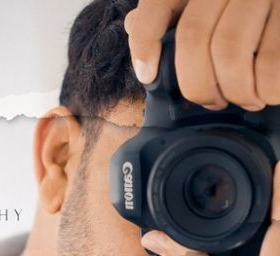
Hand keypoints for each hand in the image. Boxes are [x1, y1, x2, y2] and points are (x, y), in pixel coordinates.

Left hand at [125, 0, 279, 110]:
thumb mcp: (200, 6)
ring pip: (230, 51)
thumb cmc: (240, 14)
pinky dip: (265, 89)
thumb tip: (134, 26)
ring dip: (233, 90)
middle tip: (210, 102)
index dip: (145, 43)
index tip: (149, 76)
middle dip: (196, 84)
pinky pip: (271, 62)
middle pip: (193, 37)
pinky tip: (265, 93)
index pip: (158, 5)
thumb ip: (166, 16)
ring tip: (242, 100)